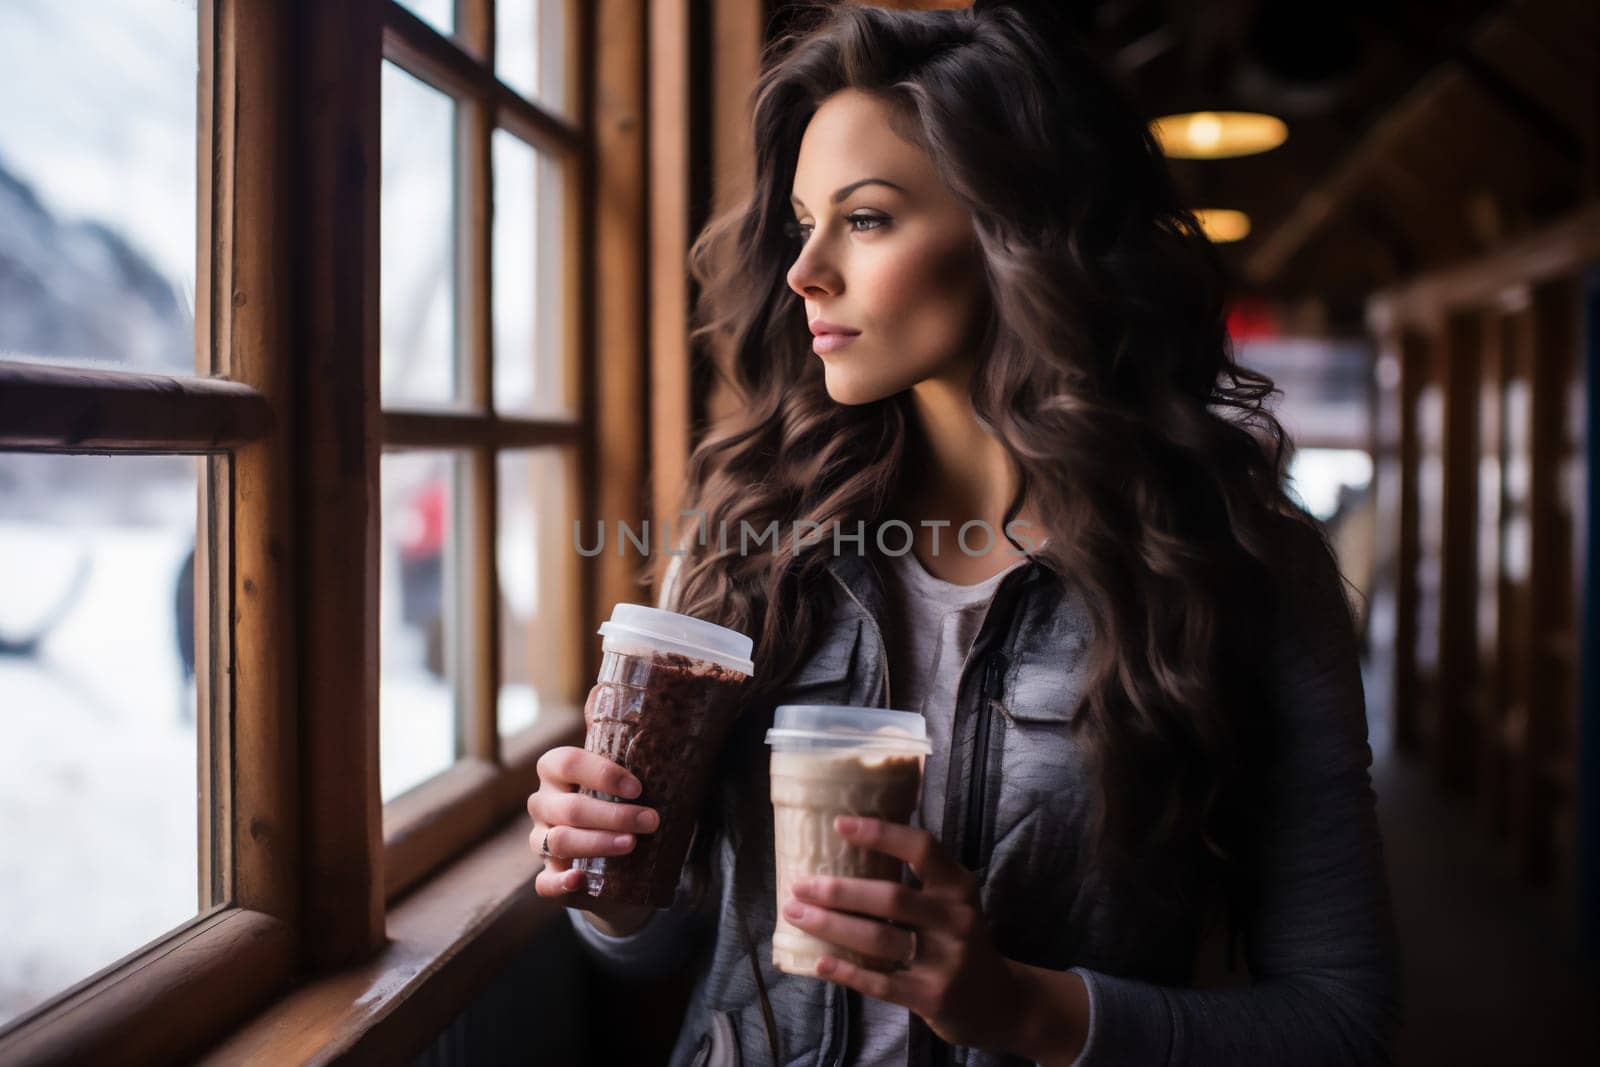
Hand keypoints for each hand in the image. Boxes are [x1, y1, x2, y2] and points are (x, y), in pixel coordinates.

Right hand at [526, 720, 658, 933]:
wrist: (620, 849)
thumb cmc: (622, 796)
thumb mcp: (623, 764)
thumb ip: (616, 730)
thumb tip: (606, 686)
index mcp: (556, 770)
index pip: (565, 762)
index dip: (600, 773)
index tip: (638, 786)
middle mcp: (544, 803)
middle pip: (568, 807)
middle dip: (612, 814)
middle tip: (651, 820)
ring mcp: (542, 839)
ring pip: (557, 842)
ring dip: (595, 842)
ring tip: (631, 844)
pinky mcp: (549, 875)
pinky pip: (544, 883)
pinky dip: (559, 883)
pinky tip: (579, 880)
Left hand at [783, 814, 1029, 1052]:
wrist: (999, 1002)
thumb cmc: (959, 941)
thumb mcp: (953, 902)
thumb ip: (919, 880)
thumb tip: (850, 849)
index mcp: (958, 886)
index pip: (921, 848)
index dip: (880, 833)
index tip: (838, 825)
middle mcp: (956, 919)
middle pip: (890, 897)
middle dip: (838, 891)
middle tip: (798, 884)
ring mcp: (946, 960)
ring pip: (878, 939)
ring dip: (831, 926)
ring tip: (796, 915)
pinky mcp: (933, 997)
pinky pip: (880, 983)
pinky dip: (846, 971)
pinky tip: (819, 962)